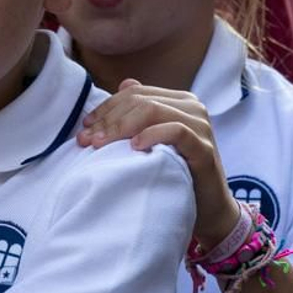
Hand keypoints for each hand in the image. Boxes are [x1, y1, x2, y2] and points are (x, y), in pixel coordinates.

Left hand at [76, 79, 240, 247]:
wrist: (207, 208)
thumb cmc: (175, 173)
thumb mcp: (154, 141)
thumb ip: (140, 114)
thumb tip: (123, 84)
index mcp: (178, 101)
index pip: (134, 93)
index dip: (105, 108)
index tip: (84, 128)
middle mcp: (192, 107)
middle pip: (140, 101)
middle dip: (108, 119)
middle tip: (86, 140)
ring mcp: (201, 126)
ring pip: (154, 110)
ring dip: (121, 126)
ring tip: (101, 145)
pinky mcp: (205, 147)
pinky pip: (176, 131)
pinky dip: (152, 135)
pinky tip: (134, 147)